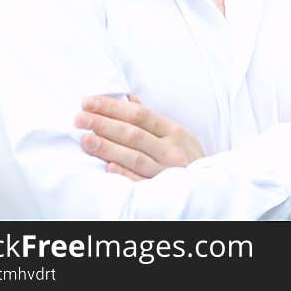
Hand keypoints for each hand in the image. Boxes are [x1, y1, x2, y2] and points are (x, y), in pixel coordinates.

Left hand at [75, 94, 204, 180]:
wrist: (212, 189)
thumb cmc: (188, 157)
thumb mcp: (177, 134)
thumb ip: (151, 119)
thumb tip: (129, 99)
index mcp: (173, 131)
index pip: (139, 115)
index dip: (113, 107)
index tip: (88, 103)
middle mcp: (171, 149)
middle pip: (133, 134)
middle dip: (104, 124)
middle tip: (79, 119)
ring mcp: (167, 171)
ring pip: (135, 157)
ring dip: (109, 148)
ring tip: (86, 140)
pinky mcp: (163, 191)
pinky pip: (142, 183)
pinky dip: (126, 175)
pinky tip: (108, 169)